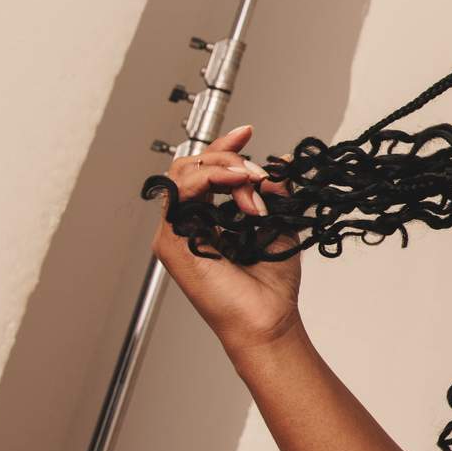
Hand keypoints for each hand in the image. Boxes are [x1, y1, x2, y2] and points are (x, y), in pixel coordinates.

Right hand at [149, 124, 303, 351]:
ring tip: (251, 181)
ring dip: (222, 168)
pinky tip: (238, 186)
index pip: (204, 171)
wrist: (269, 317)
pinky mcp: (172, 241)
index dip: (223, 148)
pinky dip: (209, 180)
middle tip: (256, 172)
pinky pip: (179, 193)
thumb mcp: (279, 223)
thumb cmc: (271, 284)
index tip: (248, 133)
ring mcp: (176, 231)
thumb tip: (278, 163)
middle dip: (226, 159)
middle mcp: (188, 223)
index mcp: (208, 218)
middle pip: (189, 166)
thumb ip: (275, 192)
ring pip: (182, 174)